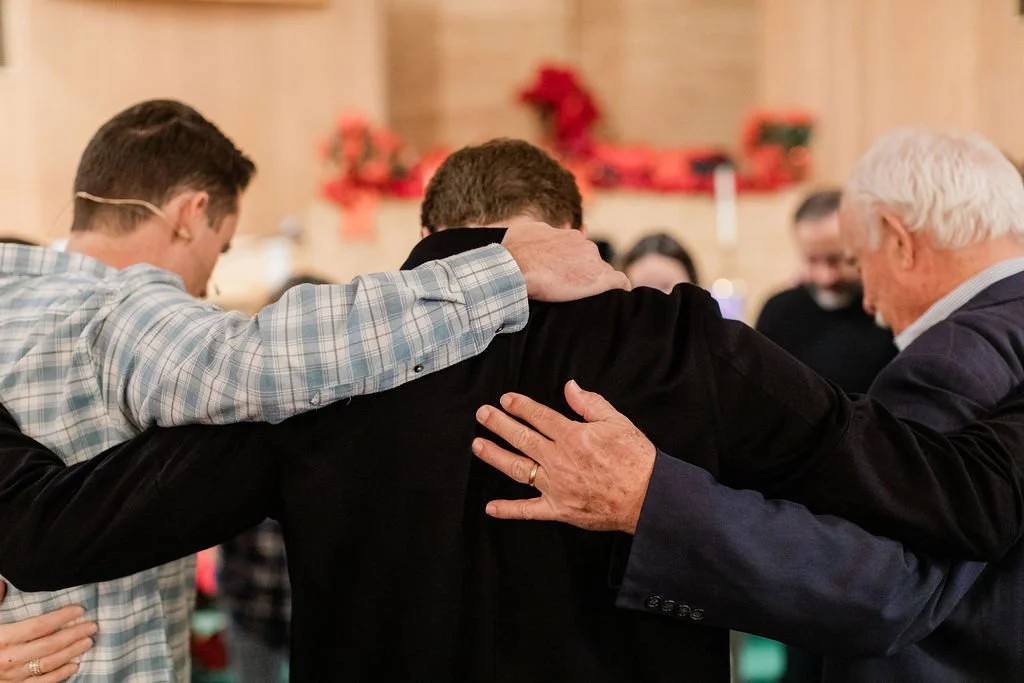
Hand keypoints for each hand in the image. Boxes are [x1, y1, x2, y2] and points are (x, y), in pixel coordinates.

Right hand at [0, 581, 94, 681]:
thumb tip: (5, 583)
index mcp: (0, 638)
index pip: (37, 627)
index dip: (60, 618)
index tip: (79, 609)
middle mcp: (5, 659)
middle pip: (47, 646)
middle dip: (72, 635)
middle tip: (92, 625)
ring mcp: (9, 676)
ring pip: (46, 665)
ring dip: (70, 653)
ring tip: (88, 641)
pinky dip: (59, 676)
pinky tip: (75, 665)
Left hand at [472, 380, 656, 532]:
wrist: (649, 496)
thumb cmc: (636, 459)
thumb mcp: (616, 421)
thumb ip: (590, 403)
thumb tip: (571, 386)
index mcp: (573, 435)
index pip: (538, 416)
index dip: (519, 407)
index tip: (505, 400)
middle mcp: (559, 459)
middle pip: (522, 438)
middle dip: (499, 424)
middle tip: (482, 414)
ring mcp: (556, 485)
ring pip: (518, 468)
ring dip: (495, 456)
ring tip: (478, 445)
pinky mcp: (560, 509)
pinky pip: (529, 510)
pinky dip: (509, 510)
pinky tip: (491, 507)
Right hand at [500, 222, 630, 301]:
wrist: (514, 267)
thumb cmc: (515, 251)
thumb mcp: (530, 231)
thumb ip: (546, 232)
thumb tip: (556, 229)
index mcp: (570, 237)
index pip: (582, 251)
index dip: (577, 265)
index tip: (572, 275)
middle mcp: (585, 245)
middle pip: (594, 262)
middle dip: (587, 274)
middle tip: (574, 290)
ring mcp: (593, 262)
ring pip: (605, 272)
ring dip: (598, 283)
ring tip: (589, 297)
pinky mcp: (600, 279)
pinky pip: (620, 282)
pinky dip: (620, 288)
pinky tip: (620, 296)